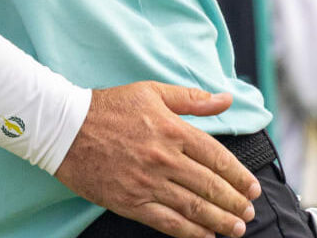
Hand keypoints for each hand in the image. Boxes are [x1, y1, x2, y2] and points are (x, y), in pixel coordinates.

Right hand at [53, 82, 261, 237]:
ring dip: (220, 221)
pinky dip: (190, 233)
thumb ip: (191, 99)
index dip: (240, 176)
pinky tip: (204, 236)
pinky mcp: (130, 201)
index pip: (218, 158)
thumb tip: (226, 99)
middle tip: (248, 212)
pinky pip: (167, 222)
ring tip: (236, 228)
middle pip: (211, 186)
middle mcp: (164, 158)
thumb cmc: (107, 107)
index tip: (252, 187)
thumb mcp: (151, 92)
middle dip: (235, 203)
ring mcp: (147, 183)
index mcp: (172, 130)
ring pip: (194, 208)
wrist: (64, 128)